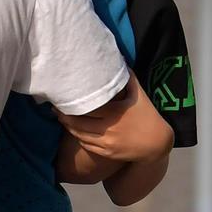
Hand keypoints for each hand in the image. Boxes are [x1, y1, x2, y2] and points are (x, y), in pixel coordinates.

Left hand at [56, 76, 173, 162]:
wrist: (157, 144)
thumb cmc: (147, 115)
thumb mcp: (139, 94)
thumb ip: (128, 77)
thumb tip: (119, 57)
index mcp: (115, 112)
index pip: (87, 107)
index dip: (73, 102)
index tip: (62, 94)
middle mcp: (108, 129)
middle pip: (78, 123)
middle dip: (64, 116)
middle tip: (54, 107)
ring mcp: (107, 143)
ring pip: (79, 135)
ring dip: (68, 127)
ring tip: (60, 117)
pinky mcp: (107, 153)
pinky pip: (86, 145)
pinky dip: (77, 137)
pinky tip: (73, 129)